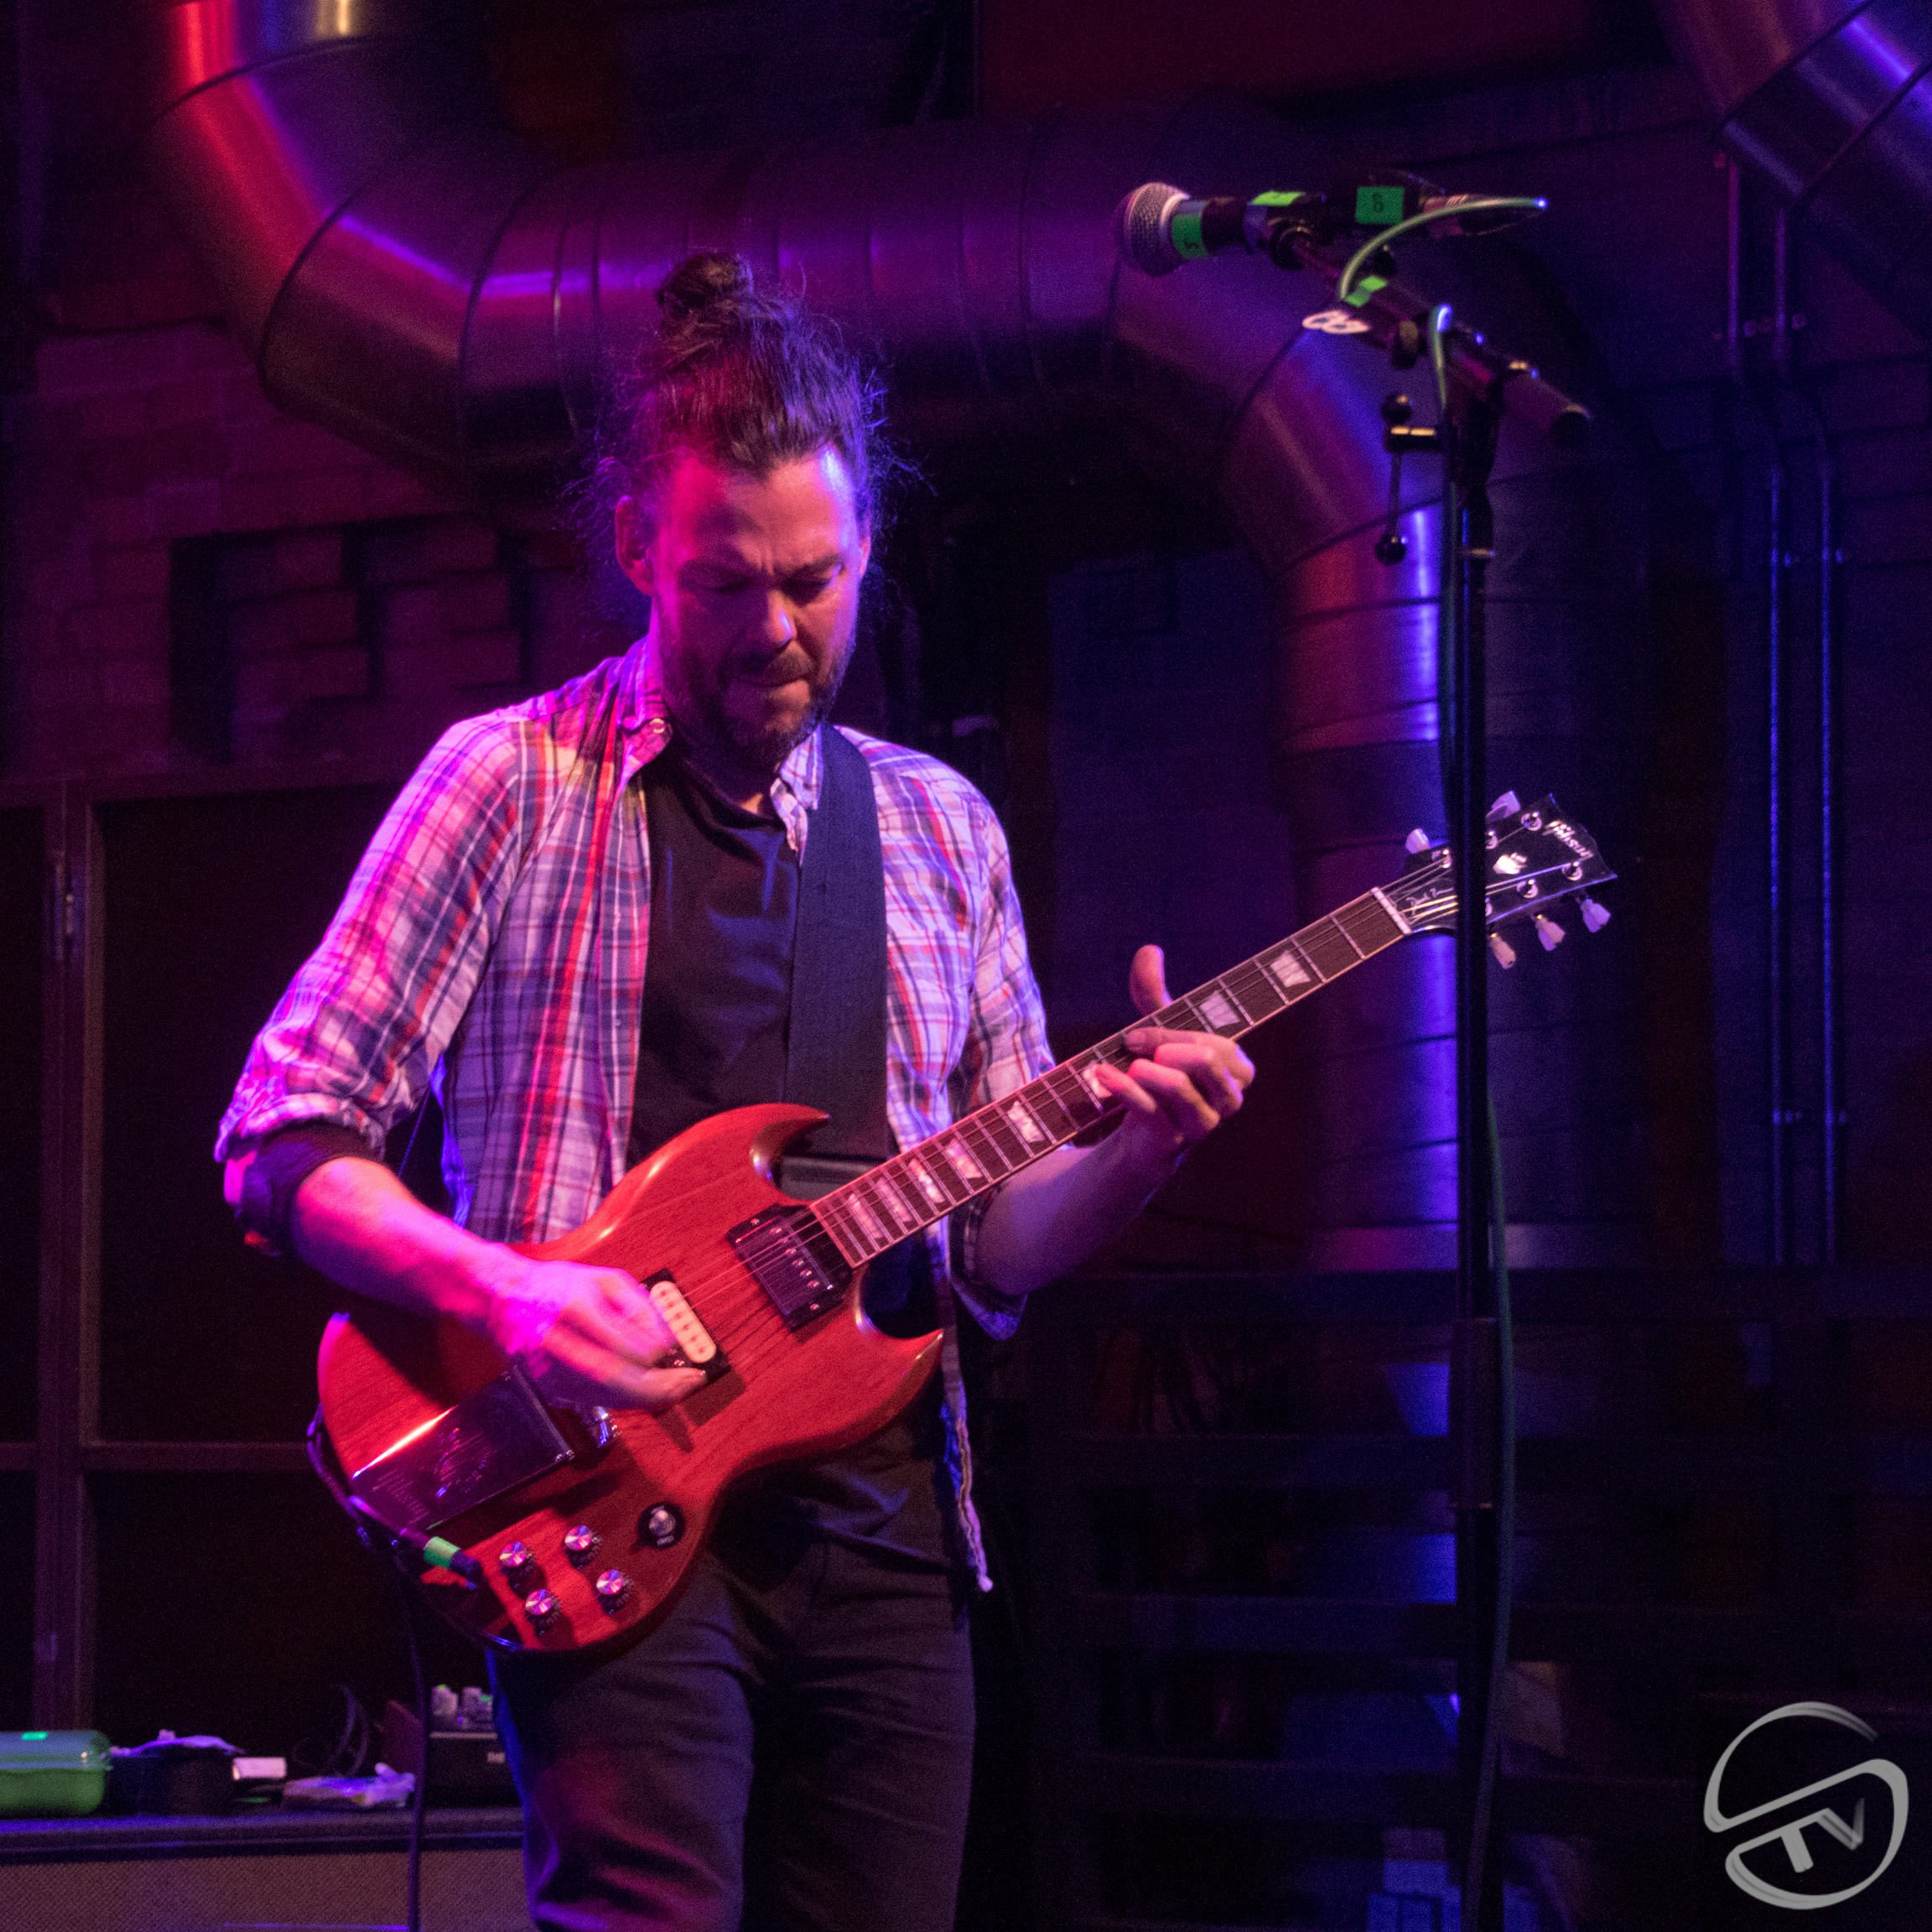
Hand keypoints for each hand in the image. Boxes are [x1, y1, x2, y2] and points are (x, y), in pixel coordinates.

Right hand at [487, 1257, 707, 1413]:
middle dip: (659, 1387)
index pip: (624, 1344)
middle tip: (689, 1384)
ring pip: (607, 1397)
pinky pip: (596, 1401)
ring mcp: (550, 1370)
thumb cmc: (558, 1284)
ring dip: (647, 1399)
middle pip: (616, 1379)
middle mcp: (559, 1342)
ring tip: (675, 1390)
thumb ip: (639, 1306)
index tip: (672, 1350)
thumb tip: (667, 1339)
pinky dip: (625, 1399)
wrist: (504, 1299)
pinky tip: (645, 1392)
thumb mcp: (604, 1279)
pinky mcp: (549, 1387)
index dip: (655, 1353)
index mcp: (574, 1308)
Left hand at [1094, 943, 1253, 1172]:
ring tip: (1125, 1063)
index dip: (1174, 1033)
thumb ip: (1154, 995)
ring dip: (1146, 1071)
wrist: (1142, 1135)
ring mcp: (1205, 1123)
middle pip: (1207, 1060)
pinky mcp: (1175, 1142)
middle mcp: (1229, 1098)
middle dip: (1164, 1045)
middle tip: (1131, 1044)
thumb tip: (1149, 949)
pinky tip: (1103, 1075)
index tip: (1135, 1033)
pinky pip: (1153, 1111)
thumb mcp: (1157, 1034)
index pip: (1216, 1043)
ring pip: (1182, 1088)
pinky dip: (1124, 1089)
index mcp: (1237, 1069)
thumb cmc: (1159, 1077)